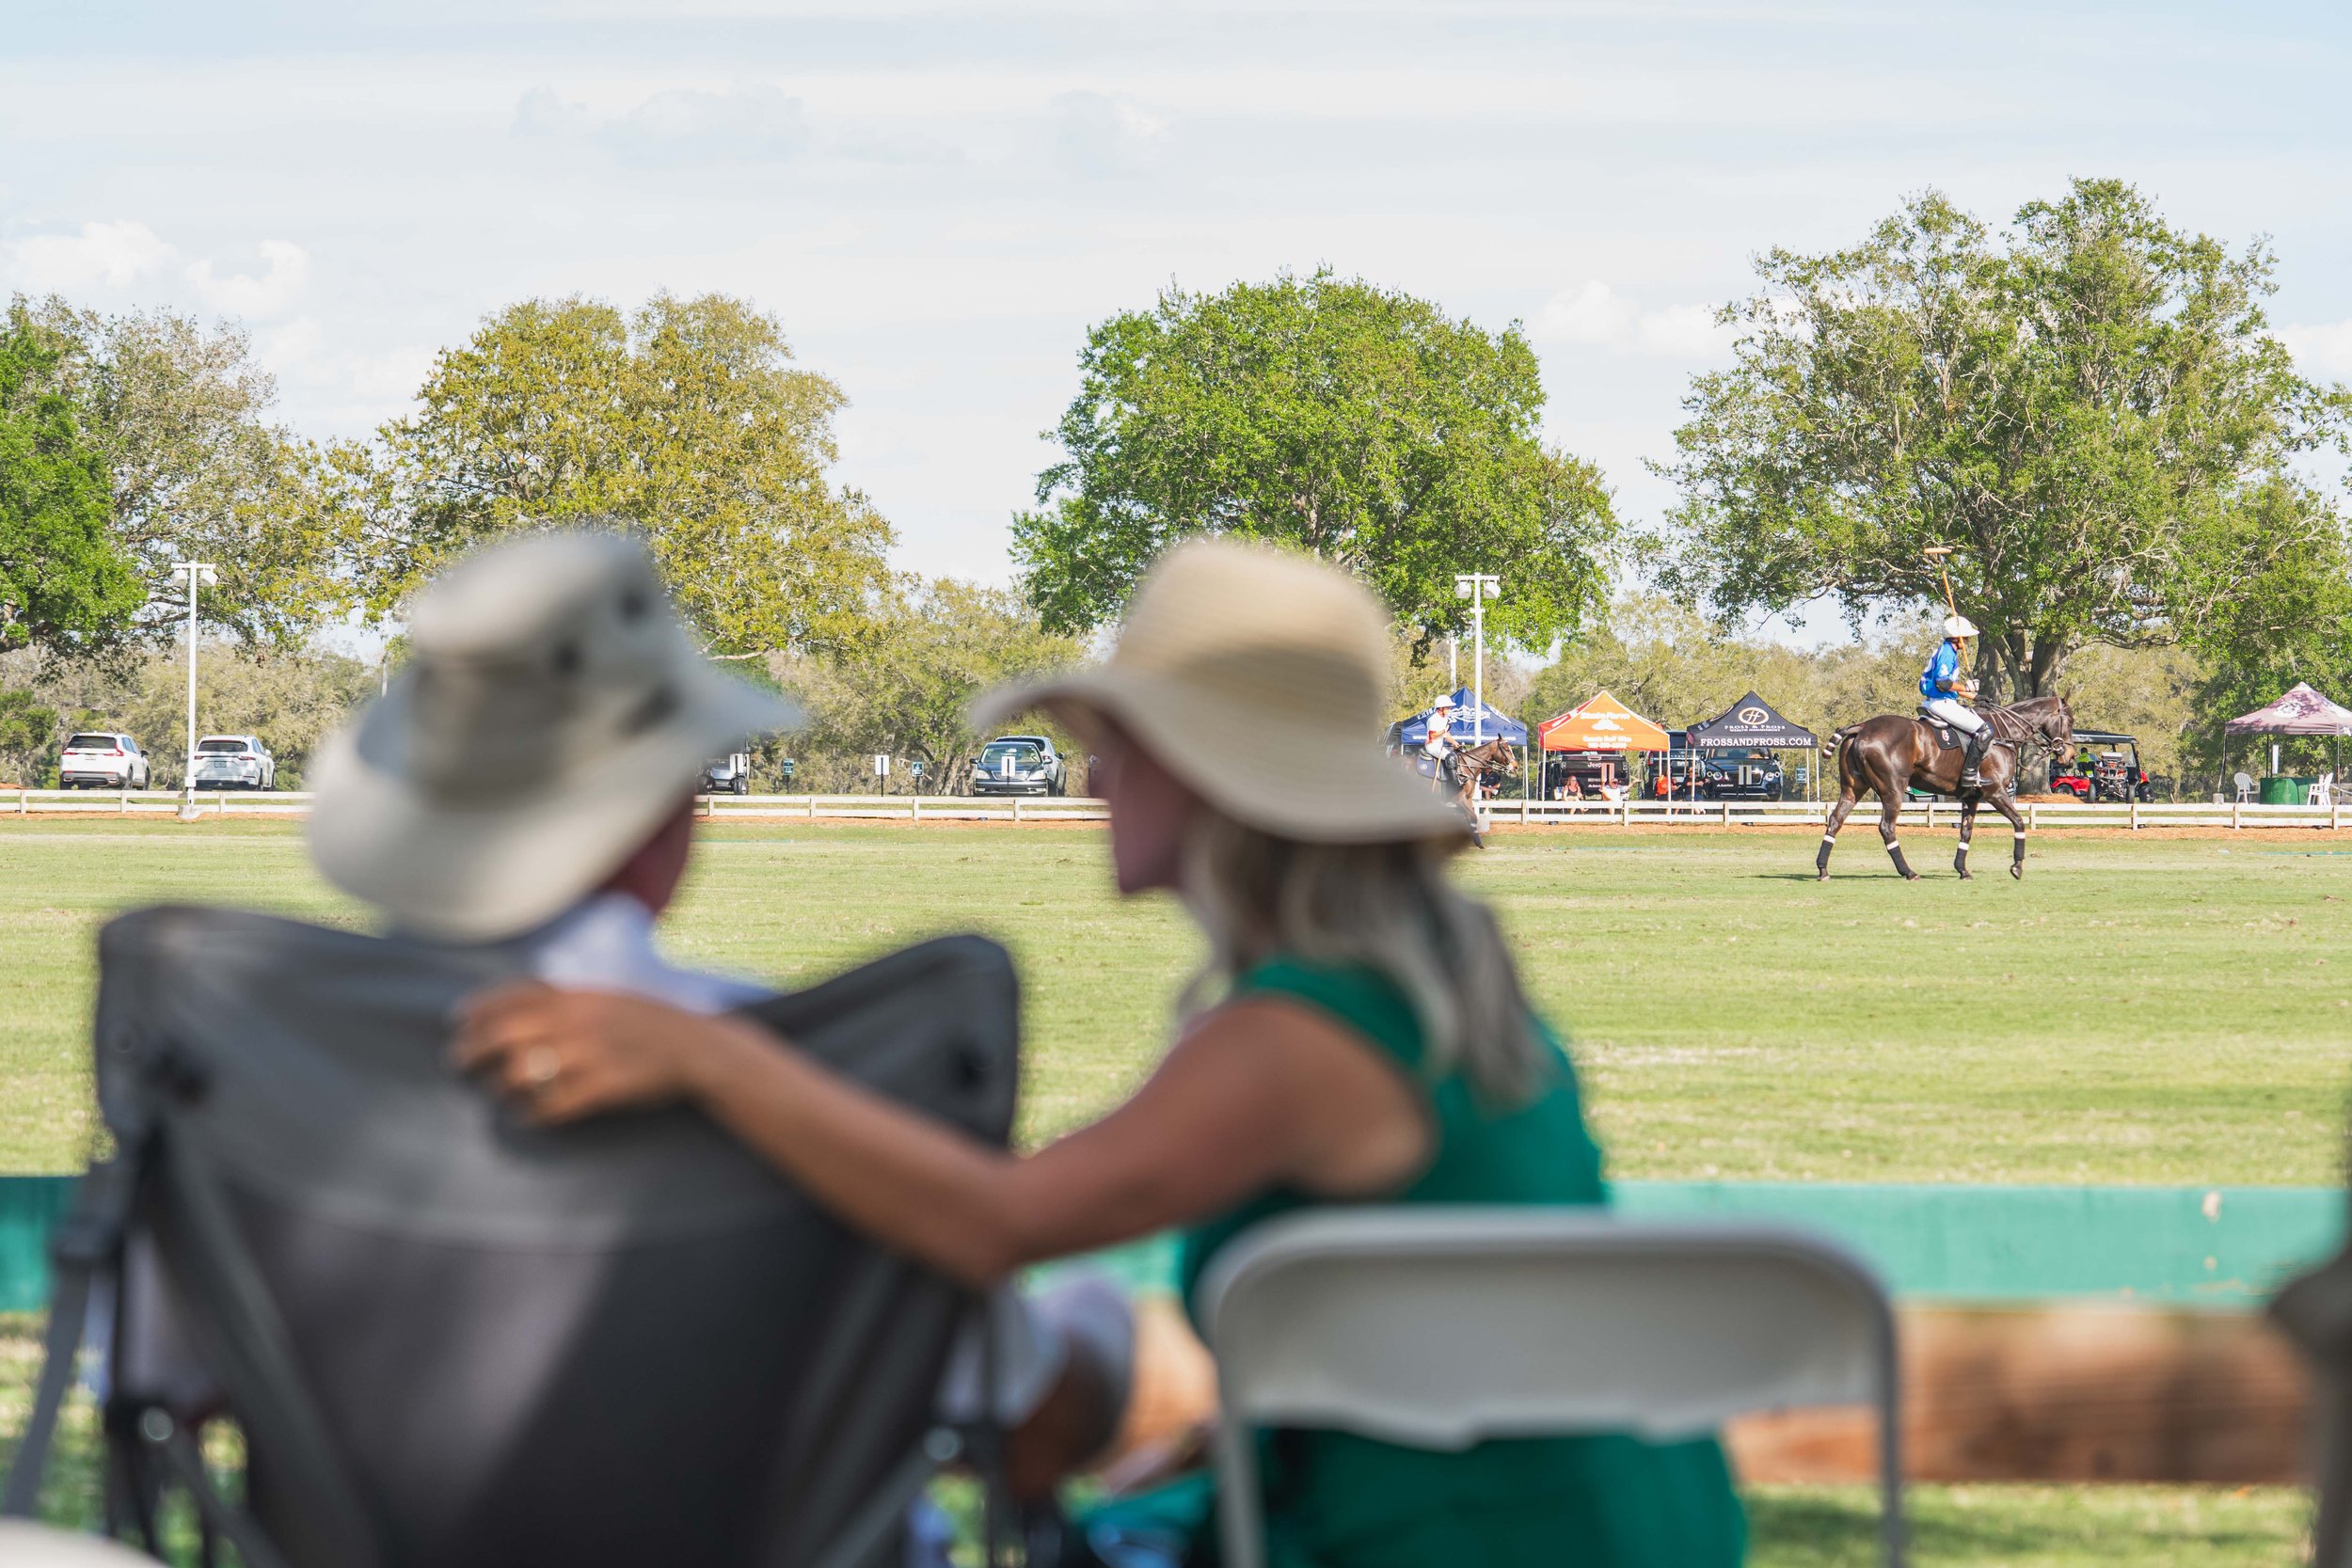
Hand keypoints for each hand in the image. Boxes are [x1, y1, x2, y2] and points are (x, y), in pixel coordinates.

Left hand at [450, 981, 735, 1124]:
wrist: (698, 1047)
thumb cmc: (648, 1021)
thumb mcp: (606, 996)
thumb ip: (563, 999)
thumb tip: (514, 1006)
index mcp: (579, 995)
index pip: (513, 995)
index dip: (478, 1008)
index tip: (456, 1021)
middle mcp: (579, 1020)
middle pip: (506, 1033)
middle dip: (473, 1049)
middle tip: (457, 1063)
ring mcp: (592, 1054)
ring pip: (524, 1071)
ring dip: (501, 1085)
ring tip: (496, 1093)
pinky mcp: (605, 1087)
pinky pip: (555, 1104)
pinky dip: (533, 1112)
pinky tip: (525, 1115)